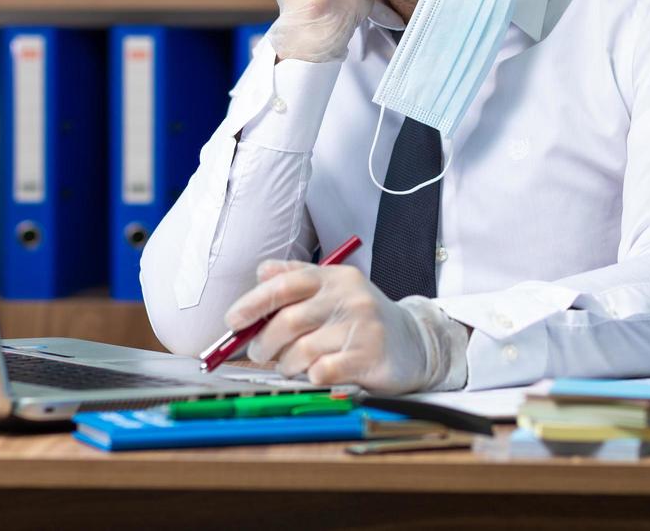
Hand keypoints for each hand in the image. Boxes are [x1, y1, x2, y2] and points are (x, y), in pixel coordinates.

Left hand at [225, 259, 467, 393]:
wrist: (416, 343)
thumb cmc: (362, 319)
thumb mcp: (333, 290)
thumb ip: (298, 278)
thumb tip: (261, 272)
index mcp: (335, 278)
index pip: (286, 283)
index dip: (254, 301)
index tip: (233, 320)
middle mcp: (349, 297)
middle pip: (289, 320)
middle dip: (265, 342)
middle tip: (260, 354)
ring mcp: (362, 326)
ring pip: (303, 350)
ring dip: (287, 364)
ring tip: (291, 366)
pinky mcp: (371, 356)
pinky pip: (324, 370)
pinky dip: (312, 375)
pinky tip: (316, 373)